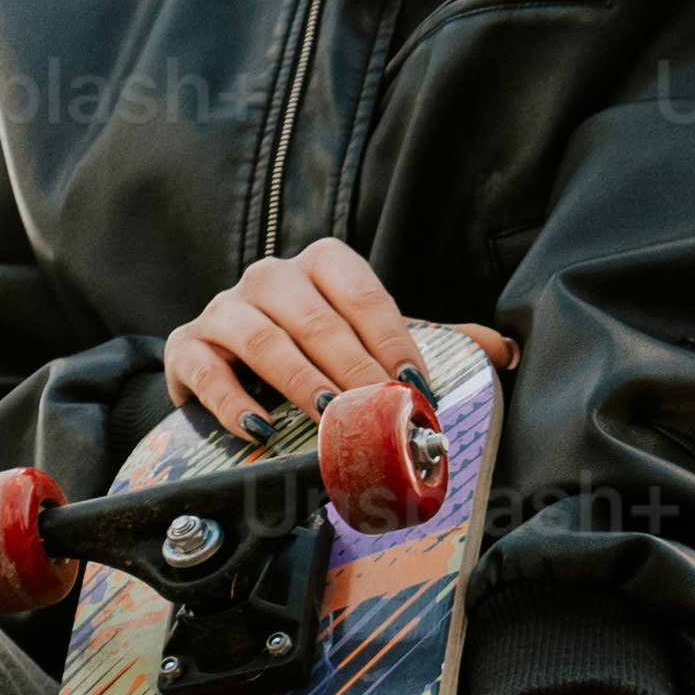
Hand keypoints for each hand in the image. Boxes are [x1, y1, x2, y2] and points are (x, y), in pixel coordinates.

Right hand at [155, 243, 506, 457]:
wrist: (228, 362)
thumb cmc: (309, 350)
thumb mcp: (369, 340)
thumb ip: (430, 342)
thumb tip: (505, 351)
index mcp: (322, 264)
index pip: (363, 295)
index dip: (392, 340)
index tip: (416, 385)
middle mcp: (271, 277)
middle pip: (316, 319)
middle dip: (353, 368)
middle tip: (379, 410)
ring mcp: (225, 308)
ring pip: (263, 338)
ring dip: (299, 381)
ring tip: (328, 416)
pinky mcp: (189, 347)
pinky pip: (206, 369)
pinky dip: (232, 401)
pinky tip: (257, 430)